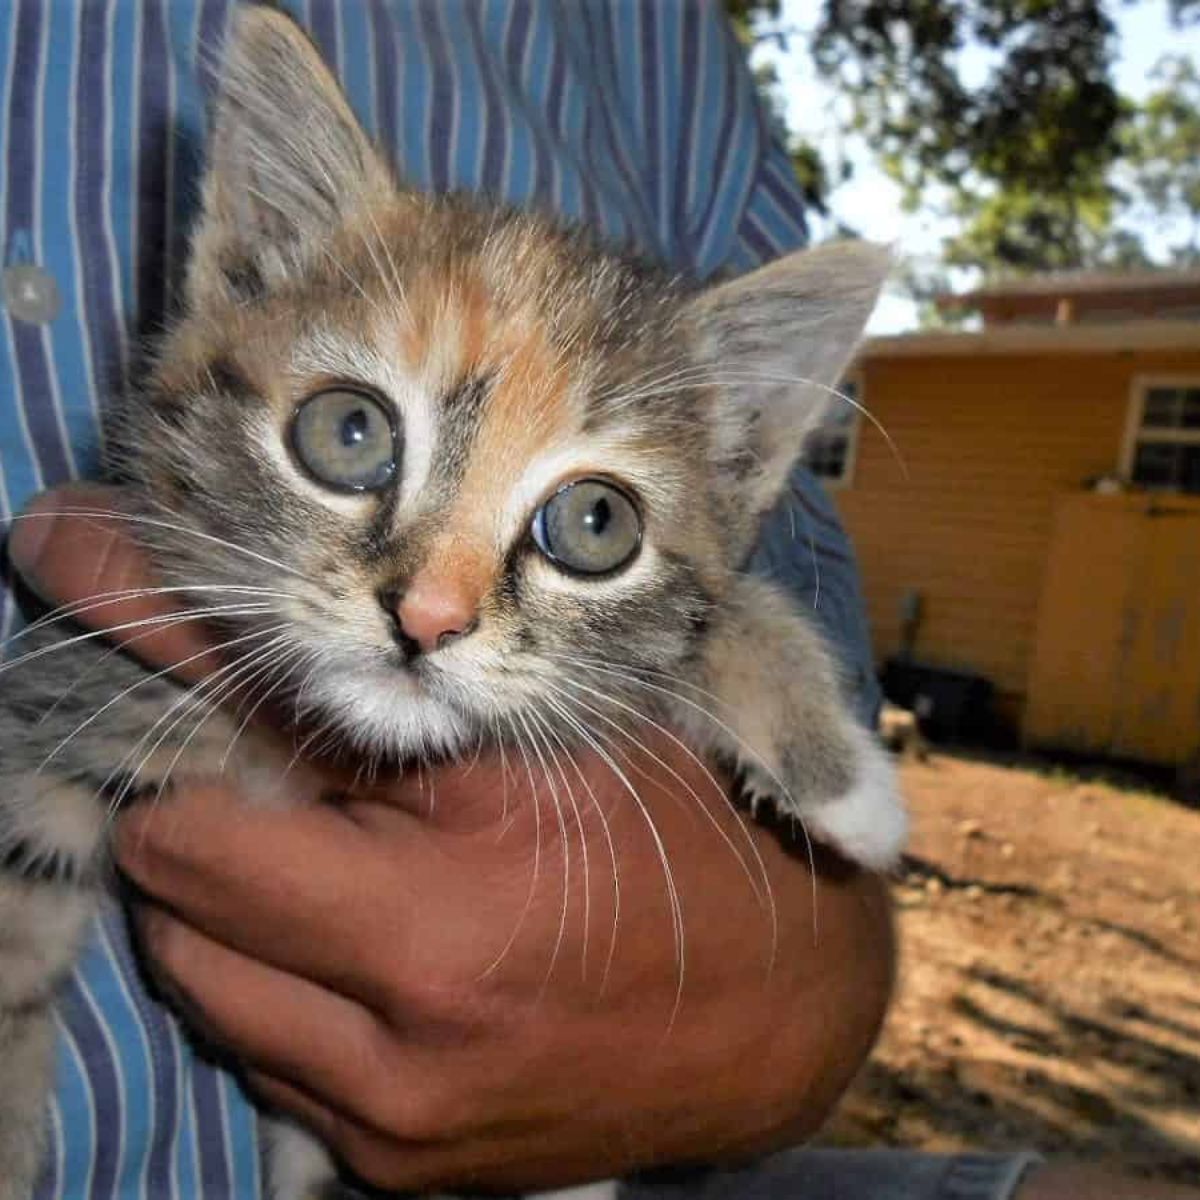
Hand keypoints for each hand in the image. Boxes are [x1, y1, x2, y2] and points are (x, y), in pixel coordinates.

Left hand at [10, 484, 895, 1193]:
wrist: (784, 1005)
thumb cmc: (679, 837)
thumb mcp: (535, 740)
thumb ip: (351, 696)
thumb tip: (174, 610)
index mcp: (431, 931)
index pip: (188, 847)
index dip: (200, 768)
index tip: (240, 729)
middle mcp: (397, 1060)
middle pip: (182, 931)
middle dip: (219, 846)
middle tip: (313, 796)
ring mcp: (397, 1135)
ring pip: (218, 1003)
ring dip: (252, 923)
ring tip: (354, 869)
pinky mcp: (409, 1176)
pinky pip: (279, 1068)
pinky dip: (297, 993)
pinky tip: (382, 944)